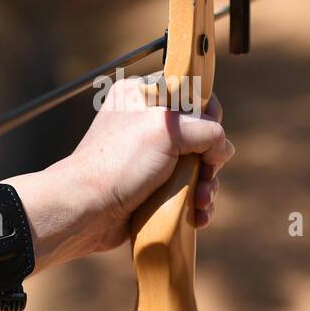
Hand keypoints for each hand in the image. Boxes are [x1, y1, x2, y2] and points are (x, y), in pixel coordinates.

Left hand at [9, 75, 233, 267]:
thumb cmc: (118, 164)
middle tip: (207, 176)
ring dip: (207, 186)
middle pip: (200, 135)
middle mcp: (146, 123)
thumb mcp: (166, 130)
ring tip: (202, 201)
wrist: (85, 211)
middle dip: (210, 160)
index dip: (209, 116)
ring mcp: (149, 158)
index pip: (191, 95)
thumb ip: (205, 129)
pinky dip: (195, 203)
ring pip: (197, 167)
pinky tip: (198, 215)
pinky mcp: (151, 188)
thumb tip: (223, 149)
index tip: (211, 138)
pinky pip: (185, 190)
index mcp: (144, 96)